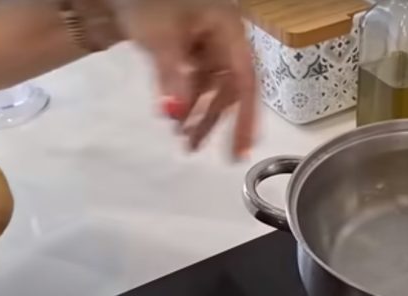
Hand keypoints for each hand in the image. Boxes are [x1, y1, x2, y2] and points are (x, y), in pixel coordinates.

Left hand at [113, 1, 257, 158]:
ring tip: (181, 138)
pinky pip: (195, 78)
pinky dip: (185, 96)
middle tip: (195, 149)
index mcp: (230, 32)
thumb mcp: (161, 38)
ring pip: (211, 86)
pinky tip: (171, 115)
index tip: (241, 151)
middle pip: (228, 88)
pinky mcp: (191, 45)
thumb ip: (172, 76)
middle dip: (212, 120)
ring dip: (197, 112)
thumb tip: (175, 113)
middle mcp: (226, 39)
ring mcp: (208, 42)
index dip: (245, 119)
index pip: (246, 82)